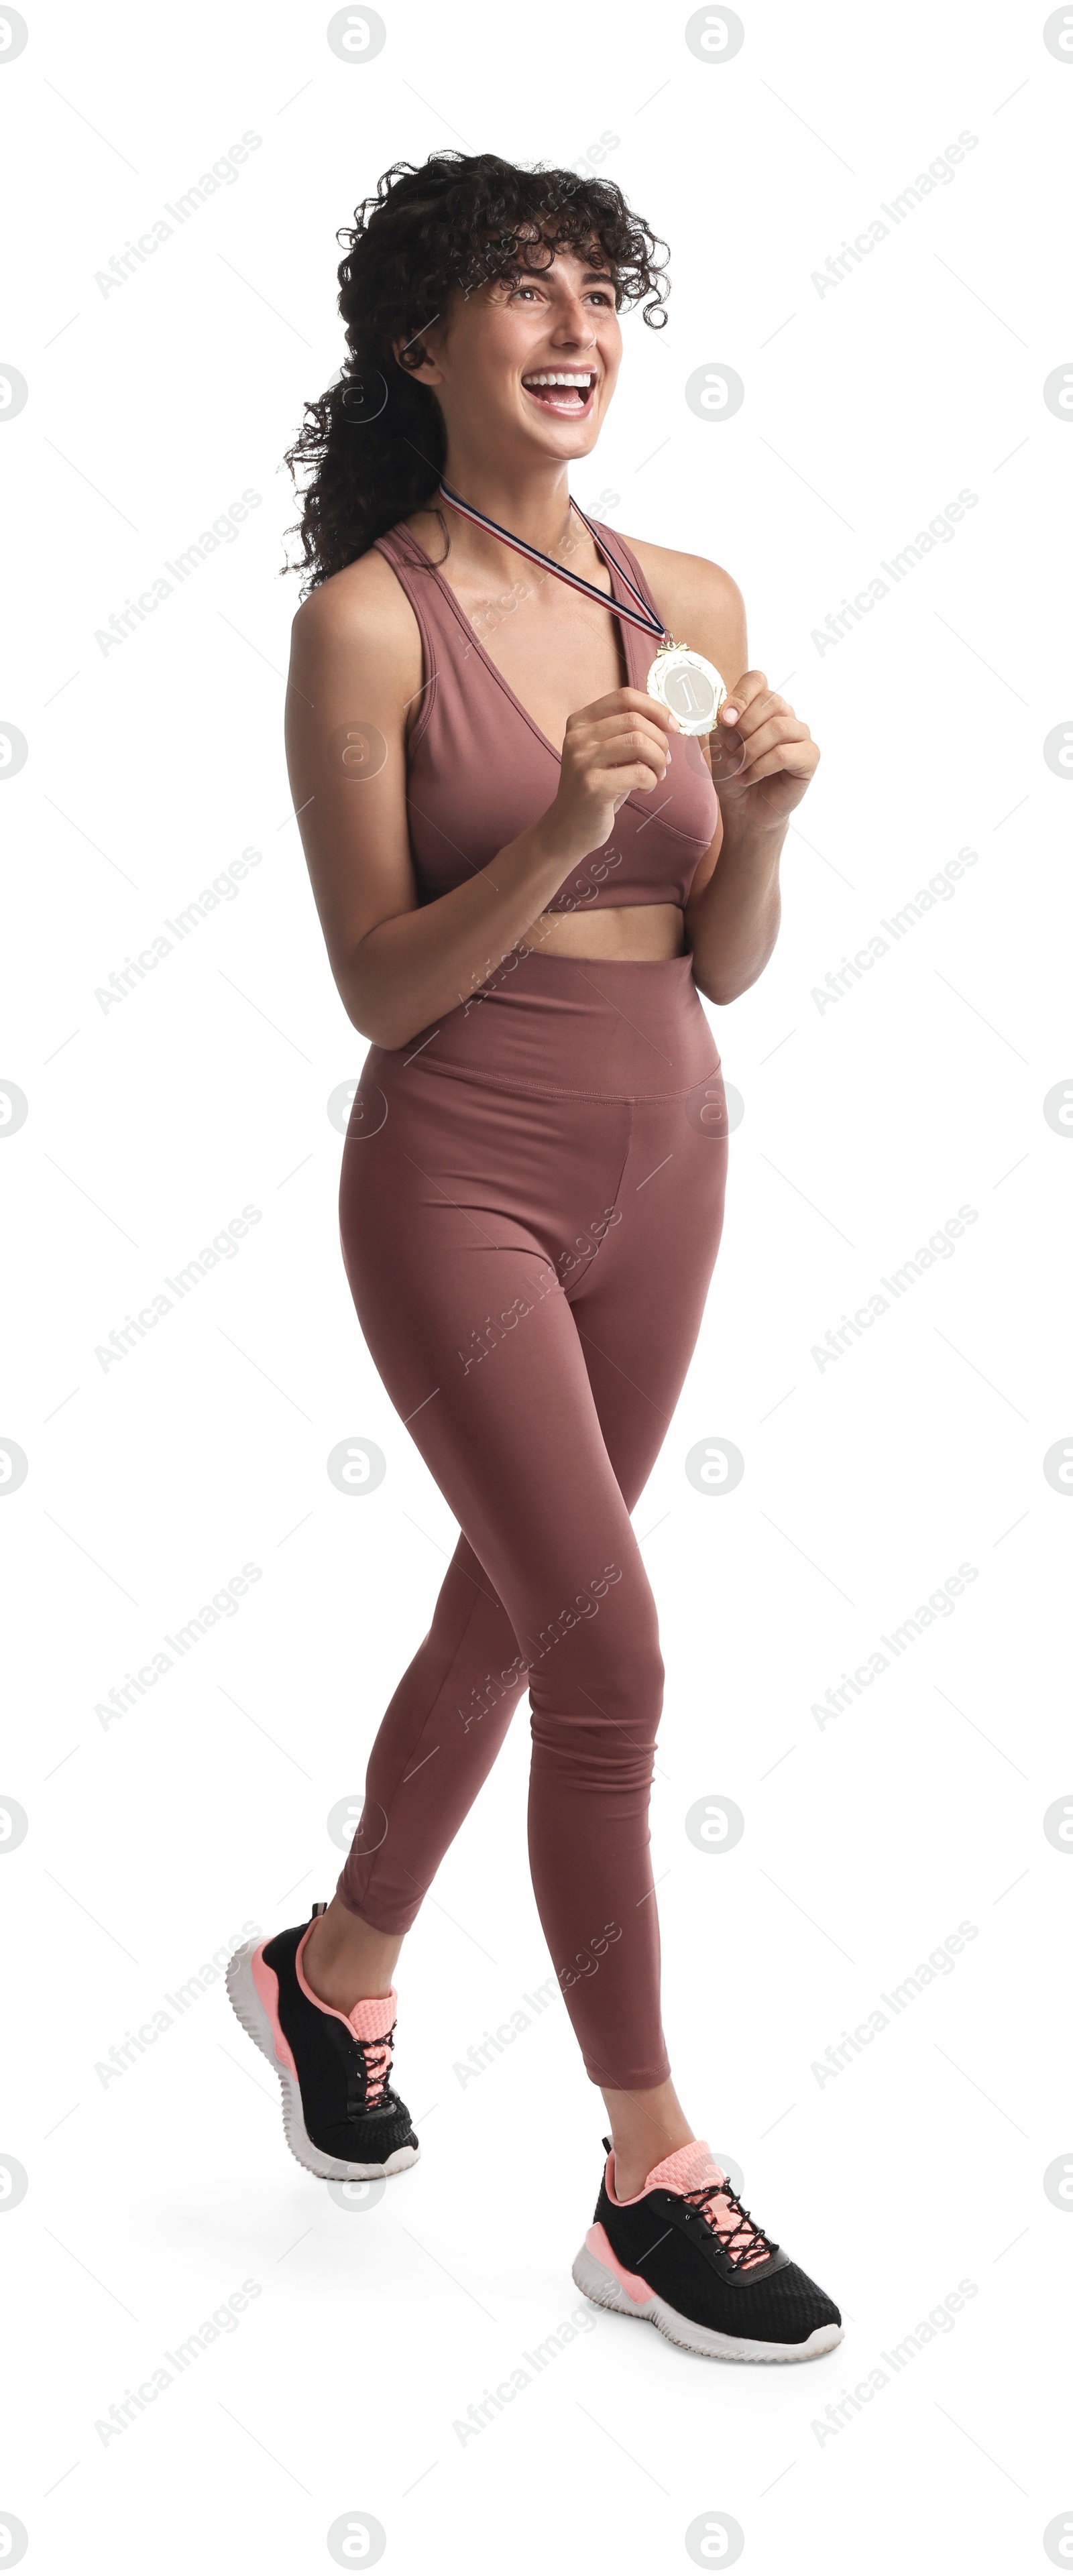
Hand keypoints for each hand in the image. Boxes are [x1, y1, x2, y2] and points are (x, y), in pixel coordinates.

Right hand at [542, 686, 678, 860]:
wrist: (568, 829)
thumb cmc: (597, 788)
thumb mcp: (607, 753)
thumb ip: (628, 732)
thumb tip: (669, 721)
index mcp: (580, 722)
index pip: (624, 697)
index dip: (655, 708)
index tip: (672, 726)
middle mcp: (577, 737)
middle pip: (635, 721)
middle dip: (661, 742)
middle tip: (664, 762)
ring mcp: (582, 761)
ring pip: (640, 743)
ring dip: (659, 761)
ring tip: (657, 776)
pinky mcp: (593, 786)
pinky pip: (639, 772)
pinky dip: (652, 781)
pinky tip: (645, 789)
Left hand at [714, 671, 818, 825]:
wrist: (744, 810)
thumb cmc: (733, 775)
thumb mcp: (718, 745)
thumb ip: (719, 721)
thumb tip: (718, 705)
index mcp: (762, 706)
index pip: (757, 680)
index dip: (741, 695)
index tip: (725, 719)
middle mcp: (785, 715)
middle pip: (770, 701)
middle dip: (743, 728)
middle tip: (729, 752)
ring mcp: (800, 734)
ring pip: (778, 727)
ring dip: (750, 750)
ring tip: (736, 769)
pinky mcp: (810, 756)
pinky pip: (785, 753)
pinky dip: (761, 767)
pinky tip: (749, 778)